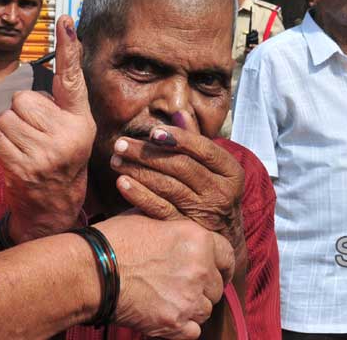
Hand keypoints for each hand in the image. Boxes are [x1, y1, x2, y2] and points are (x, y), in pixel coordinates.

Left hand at [0, 15, 94, 241]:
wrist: (53, 207)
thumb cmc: (60, 157)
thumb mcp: (73, 129)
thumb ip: (62, 100)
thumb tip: (56, 55)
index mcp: (81, 121)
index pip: (72, 78)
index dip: (69, 48)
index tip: (65, 20)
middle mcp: (67, 135)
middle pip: (24, 98)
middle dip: (21, 111)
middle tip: (33, 133)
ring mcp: (44, 153)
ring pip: (6, 115)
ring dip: (6, 126)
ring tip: (21, 144)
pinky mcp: (21, 167)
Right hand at [95, 213, 234, 339]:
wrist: (91, 270)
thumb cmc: (115, 240)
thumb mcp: (149, 217)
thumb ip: (174, 225)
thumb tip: (179, 227)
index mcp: (198, 239)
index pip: (227, 256)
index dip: (220, 265)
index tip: (215, 271)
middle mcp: (201, 268)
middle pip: (217, 286)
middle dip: (202, 287)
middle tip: (179, 286)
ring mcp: (189, 298)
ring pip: (205, 310)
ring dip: (191, 307)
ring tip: (167, 299)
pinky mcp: (175, 323)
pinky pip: (193, 331)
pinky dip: (181, 328)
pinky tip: (164, 315)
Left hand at [109, 120, 246, 266]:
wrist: (223, 235)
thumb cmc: (213, 189)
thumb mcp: (214, 166)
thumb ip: (195, 140)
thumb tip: (179, 112)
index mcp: (231, 171)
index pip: (204, 150)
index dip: (179, 139)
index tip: (153, 132)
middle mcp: (221, 192)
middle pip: (182, 167)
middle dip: (148, 153)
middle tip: (120, 144)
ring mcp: (204, 212)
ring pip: (168, 187)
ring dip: (139, 171)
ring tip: (116, 159)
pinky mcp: (186, 229)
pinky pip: (160, 210)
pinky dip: (140, 196)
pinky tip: (122, 183)